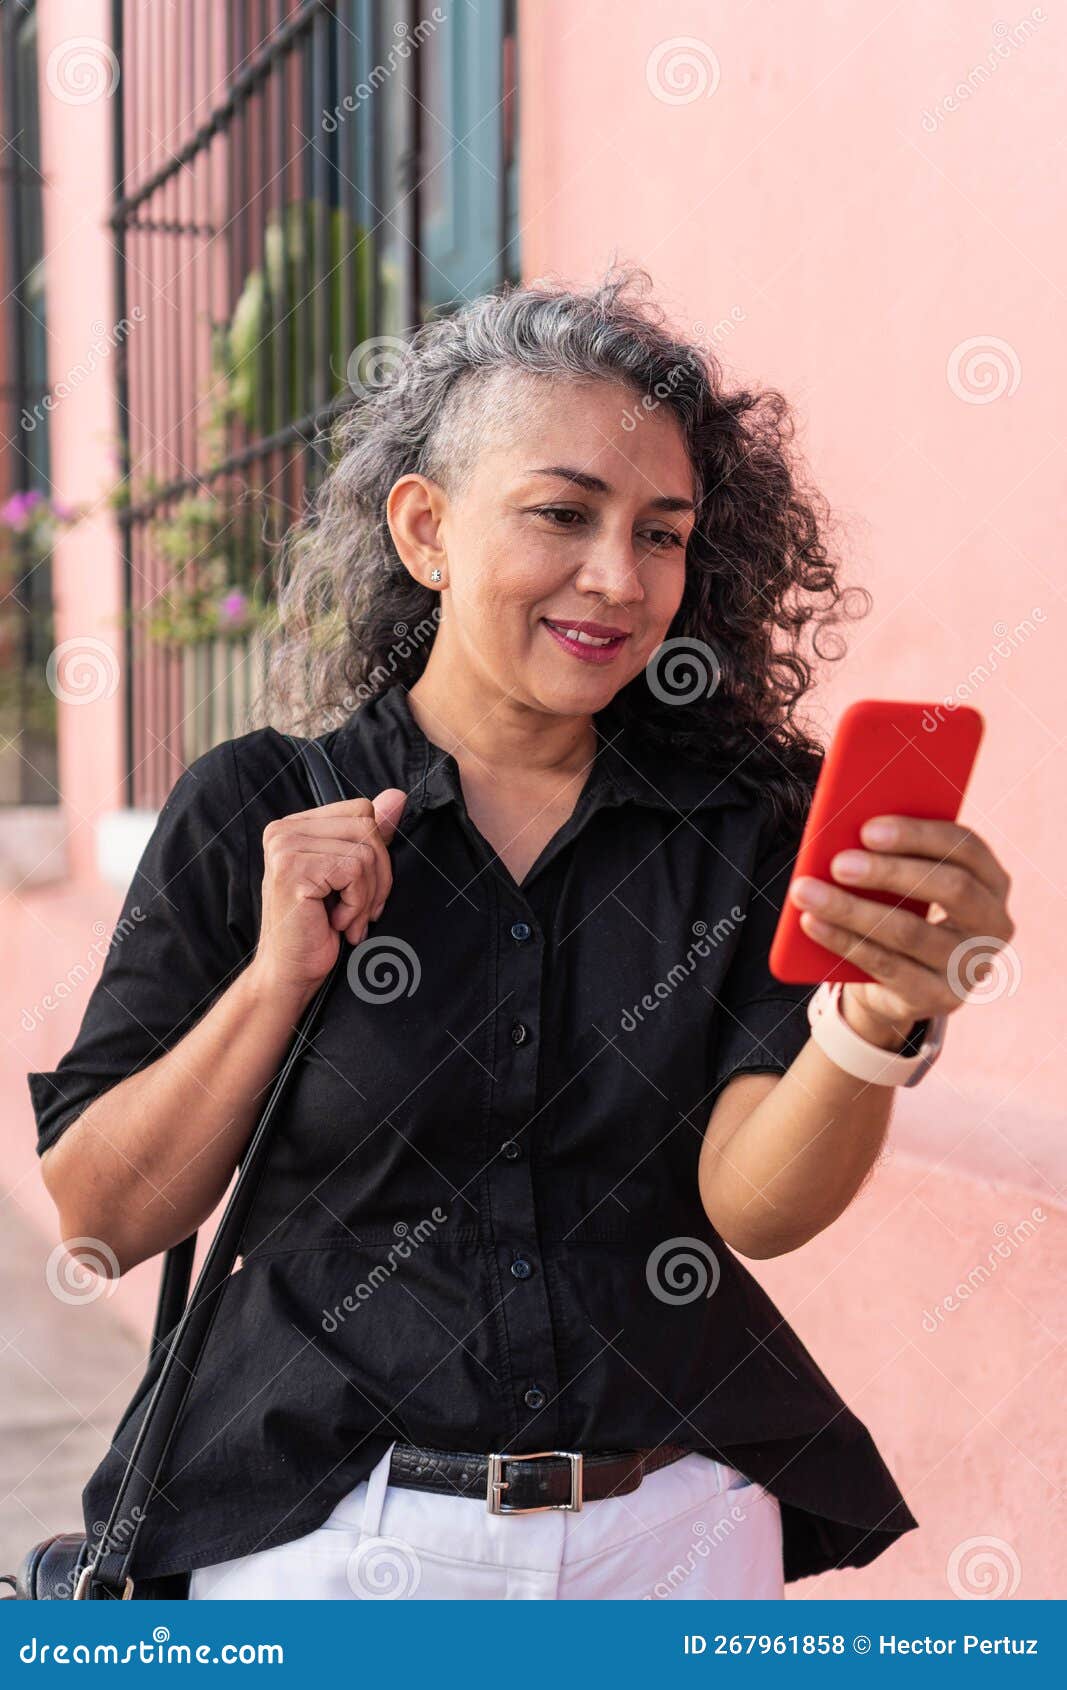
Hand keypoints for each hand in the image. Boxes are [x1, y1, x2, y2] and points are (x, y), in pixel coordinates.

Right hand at [251, 787, 408, 995]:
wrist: (289, 975)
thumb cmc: (319, 929)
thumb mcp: (351, 877)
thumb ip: (371, 835)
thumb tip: (398, 796)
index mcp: (295, 826)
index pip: (361, 811)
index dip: (377, 851)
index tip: (363, 890)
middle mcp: (283, 830)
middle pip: (367, 827)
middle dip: (378, 875)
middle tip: (361, 911)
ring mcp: (285, 847)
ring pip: (365, 851)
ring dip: (368, 895)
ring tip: (347, 920)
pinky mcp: (292, 868)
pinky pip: (354, 871)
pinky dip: (357, 904)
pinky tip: (337, 924)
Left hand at [788, 815, 1015, 1042]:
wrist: (898, 984)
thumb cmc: (901, 909)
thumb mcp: (906, 881)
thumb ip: (891, 854)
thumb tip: (843, 831)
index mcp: (992, 881)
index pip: (967, 847)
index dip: (918, 835)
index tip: (868, 829)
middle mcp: (993, 924)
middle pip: (951, 889)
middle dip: (890, 872)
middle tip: (838, 864)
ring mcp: (971, 966)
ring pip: (909, 931)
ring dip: (852, 909)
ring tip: (807, 891)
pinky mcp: (939, 997)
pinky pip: (886, 965)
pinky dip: (843, 941)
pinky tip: (811, 923)